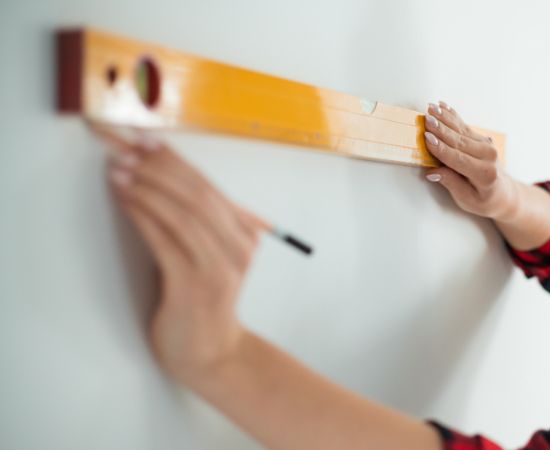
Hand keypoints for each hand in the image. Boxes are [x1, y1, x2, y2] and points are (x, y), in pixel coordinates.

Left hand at [91, 123, 263, 382]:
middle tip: (126, 154)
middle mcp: (238, 248)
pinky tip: (126, 201)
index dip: (175, 161)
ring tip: (120, 173)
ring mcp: (219, 268)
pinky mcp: (194, 286)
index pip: (209, 187)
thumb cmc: (201, 299)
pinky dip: (143, 216)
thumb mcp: (210, 255)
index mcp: (246, 235)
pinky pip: (165, 241)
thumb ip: (200, 222)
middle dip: (158, 170)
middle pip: (197, 196)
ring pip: (182, 215)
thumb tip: (160, 172)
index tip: (146, 140)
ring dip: (147, 189)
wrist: (209, 352)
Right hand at [423, 101, 517, 220]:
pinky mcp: (483, 139)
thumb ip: (451, 183)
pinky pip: (464, 126)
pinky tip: (442, 107)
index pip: (458, 159)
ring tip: (431, 108)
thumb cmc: (483, 200)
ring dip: (445, 118)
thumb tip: (433, 172)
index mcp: (485, 174)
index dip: (441, 149)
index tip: (427, 138)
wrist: (503, 193)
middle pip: (459, 141)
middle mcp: (488, 157)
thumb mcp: (466, 199)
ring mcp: (487, 146)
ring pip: (461, 130)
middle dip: (441, 129)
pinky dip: (452, 116)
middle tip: (426, 119)